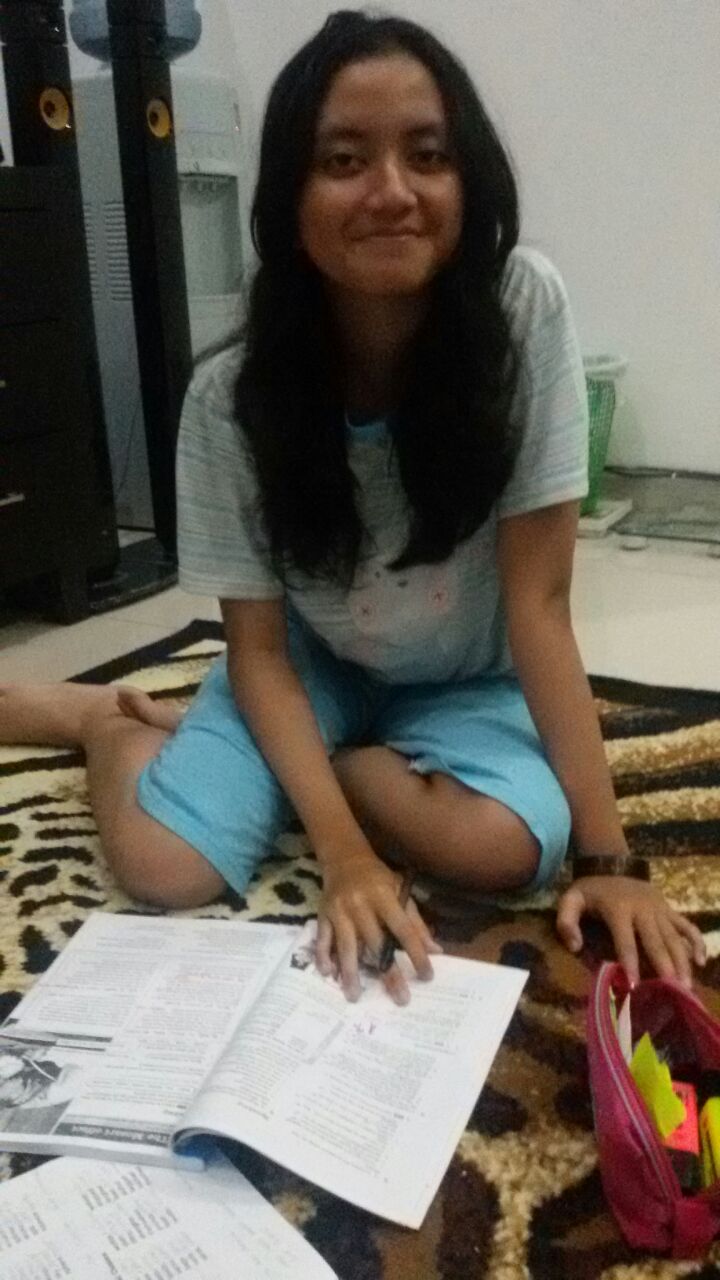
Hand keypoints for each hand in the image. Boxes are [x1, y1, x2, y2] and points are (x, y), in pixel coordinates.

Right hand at [315, 848, 440, 1004]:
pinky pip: (322, 940)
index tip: (427, 976)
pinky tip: (329, 975)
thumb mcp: (400, 891)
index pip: (403, 929)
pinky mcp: (322, 915)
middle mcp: (361, 905)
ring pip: (347, 946)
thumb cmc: (378, 878)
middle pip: (376, 944)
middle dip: (389, 973)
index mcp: (384, 897)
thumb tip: (435, 951)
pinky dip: (324, 957)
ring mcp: (339, 911)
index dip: (416, 953)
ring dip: (351, 973)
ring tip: (355, 996)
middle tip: (399, 999)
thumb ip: (416, 922)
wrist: (345, 858)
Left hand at [556, 875, 705, 987]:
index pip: (625, 939)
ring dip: (682, 960)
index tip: (636, 985)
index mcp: (619, 909)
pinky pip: (686, 926)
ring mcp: (659, 909)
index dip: (630, 961)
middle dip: (665, 965)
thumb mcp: (571, 899)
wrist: (612, 863)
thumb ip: (566, 921)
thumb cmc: (591, 889)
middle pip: (656, 940)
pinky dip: (697, 941)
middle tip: (673, 989)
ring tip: (687, 985)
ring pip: (674, 936)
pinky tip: (702, 961)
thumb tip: (575, 947)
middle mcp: (643, 909)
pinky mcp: (669, 909)